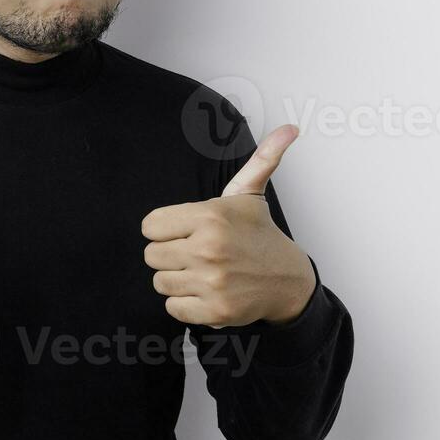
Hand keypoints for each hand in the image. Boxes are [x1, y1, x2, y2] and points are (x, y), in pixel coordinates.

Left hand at [141, 124, 315, 327]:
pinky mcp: (215, 311)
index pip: (149, 226)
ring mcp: (212, 282)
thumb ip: (261, 159)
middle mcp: (208, 249)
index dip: (163, 229)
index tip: (183, 231)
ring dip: (177, 279)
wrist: (288, 281)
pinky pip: (172, 308)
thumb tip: (289, 128)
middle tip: (194, 253)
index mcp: (210, 216)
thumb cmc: (259, 235)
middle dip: (169, 254)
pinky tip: (205, 291)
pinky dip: (185, 303)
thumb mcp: (251, 194)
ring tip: (202, 271)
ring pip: (159, 282)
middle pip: (151, 255)